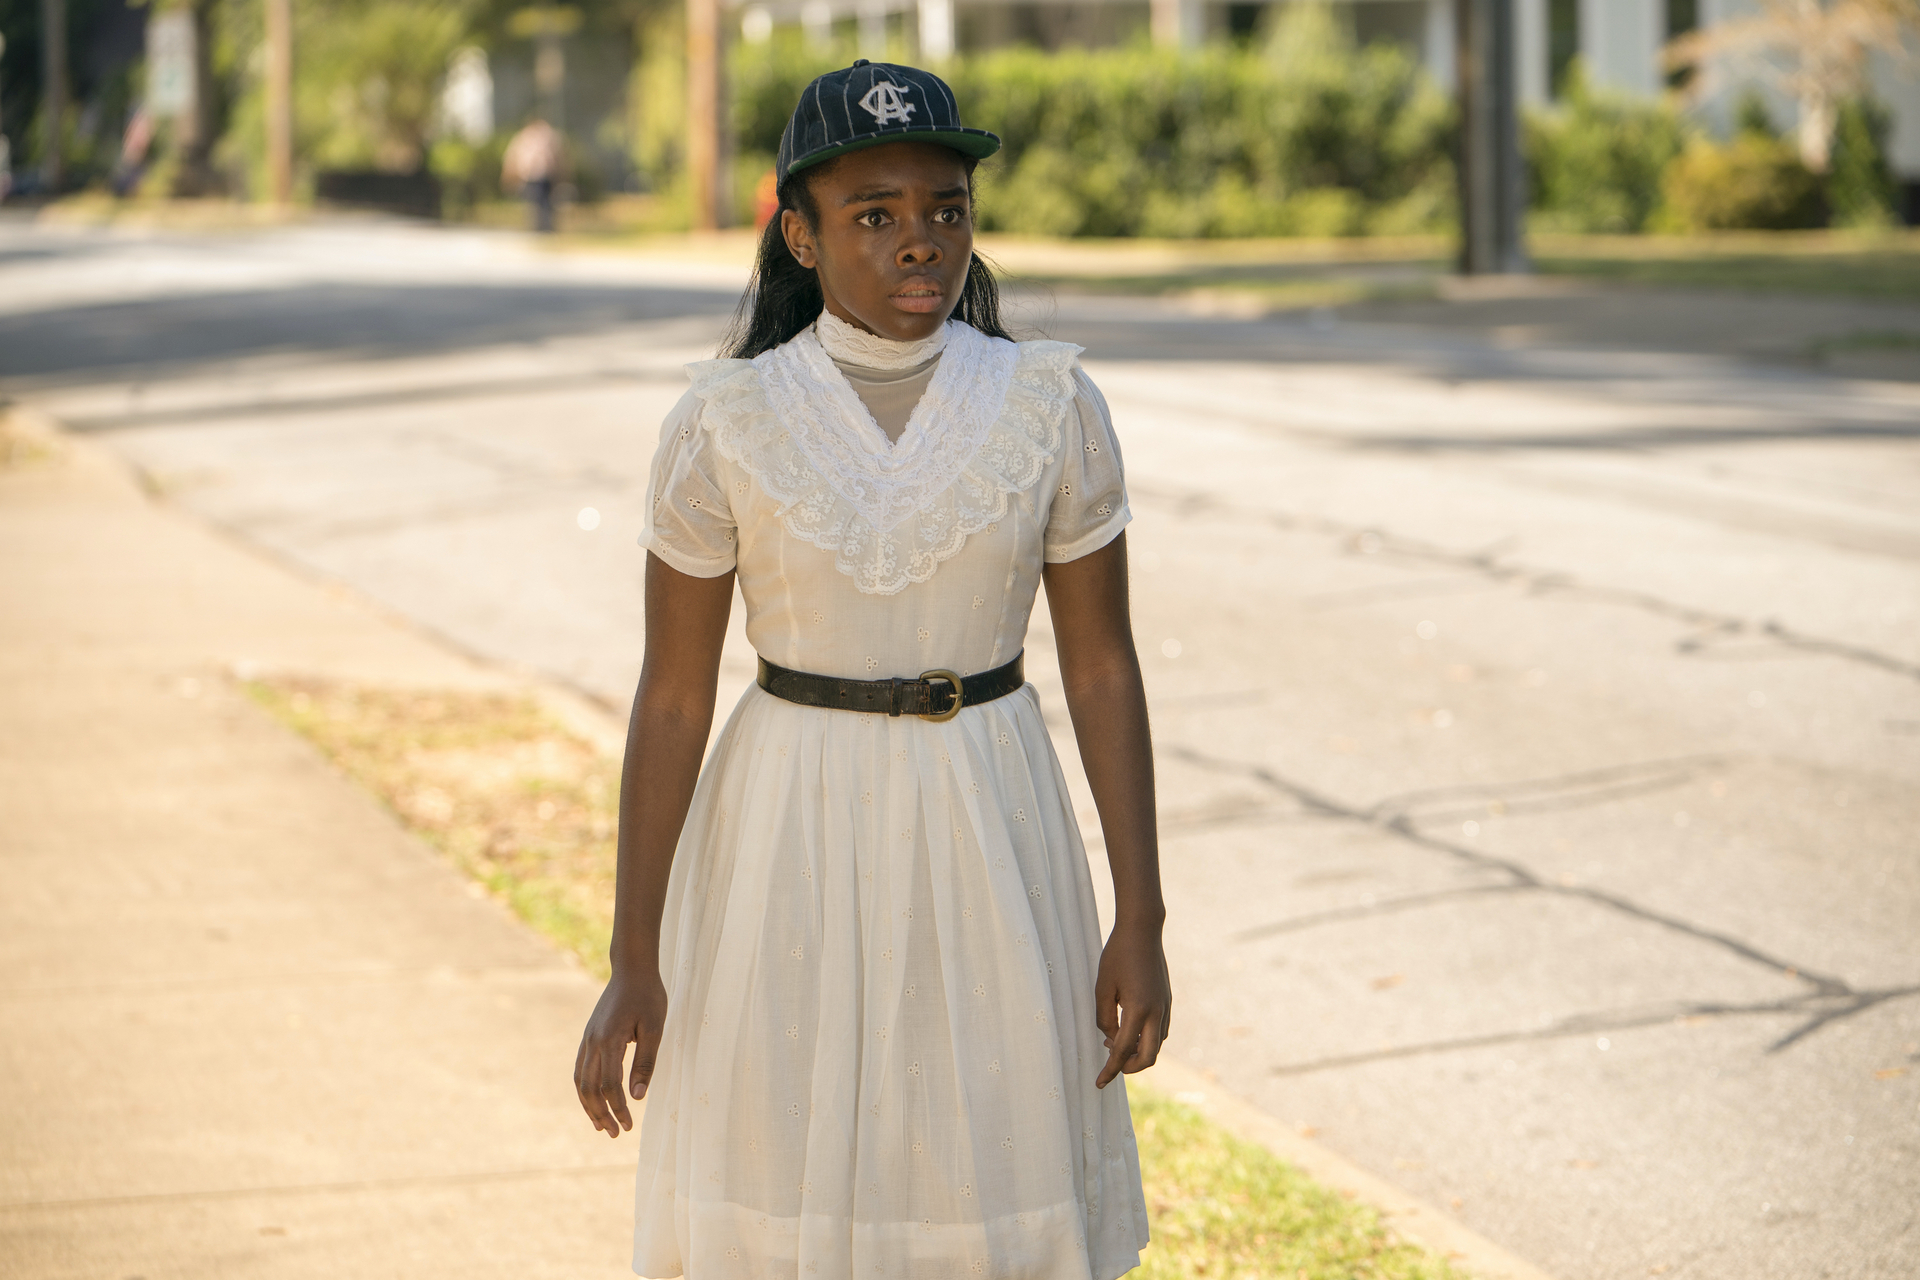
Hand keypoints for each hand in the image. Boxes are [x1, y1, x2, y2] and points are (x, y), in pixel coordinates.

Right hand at [573, 964, 667, 1137]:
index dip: (619, 1109)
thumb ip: (646, 1062)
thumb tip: (638, 1097)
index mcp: (610, 1040)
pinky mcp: (588, 1037)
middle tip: (614, 1134)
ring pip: (580, 1081)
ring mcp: (587, 1040)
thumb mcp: (655, 1028)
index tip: (629, 1126)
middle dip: (600, 1114)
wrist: (631, 969)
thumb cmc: (648, 997)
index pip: (610, 1086)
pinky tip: (594, 1100)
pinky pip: (580, 1070)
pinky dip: (585, 1090)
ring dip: (589, 1106)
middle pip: (589, 1089)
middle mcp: (593, 1042)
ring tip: (600, 1125)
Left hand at [1094, 921, 1171, 1087]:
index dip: (1110, 1069)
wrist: (1142, 930)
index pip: (1124, 1051)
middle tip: (1110, 1065)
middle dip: (1130, 1068)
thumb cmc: (1117, 955)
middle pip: (1148, 1056)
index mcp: (1138, 1009)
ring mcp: (1165, 1006)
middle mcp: (1157, 1012)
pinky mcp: (1167, 1000)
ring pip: (1157, 1045)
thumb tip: (1110, 1039)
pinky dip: (1146, 1039)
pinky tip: (1128, 1029)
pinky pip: (1160, 1030)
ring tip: (1114, 1041)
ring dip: (1138, 1052)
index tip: (1099, 1082)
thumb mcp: (1102, 987)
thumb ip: (1105, 1018)